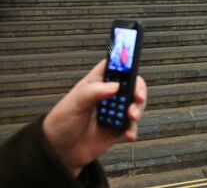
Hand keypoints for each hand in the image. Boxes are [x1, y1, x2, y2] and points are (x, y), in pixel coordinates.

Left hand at [43, 59, 146, 176]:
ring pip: (135, 104)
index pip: (114, 67)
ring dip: (137, 109)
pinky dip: (133, 128)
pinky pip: (132, 125)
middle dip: (138, 89)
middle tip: (137, 97)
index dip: (125, 63)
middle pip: (131, 84)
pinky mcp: (118, 128)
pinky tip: (128, 133)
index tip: (132, 66)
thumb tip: (115, 86)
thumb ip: (93, 92)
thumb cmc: (61, 124)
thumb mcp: (73, 104)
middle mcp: (108, 96)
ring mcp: (114, 112)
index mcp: (96, 84)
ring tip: (131, 116)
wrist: (59, 153)